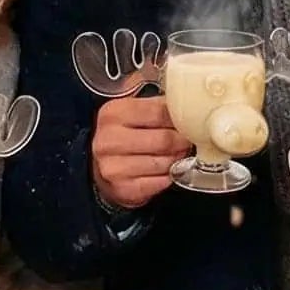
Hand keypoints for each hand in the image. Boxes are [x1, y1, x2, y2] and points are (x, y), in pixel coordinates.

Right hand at [92, 94, 189, 212]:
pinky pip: (161, 182)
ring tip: (178, 154)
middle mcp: (109, 140)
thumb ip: (156, 104)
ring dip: (178, 159)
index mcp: (113, 113)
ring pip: (165, 163)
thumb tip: (187, 100)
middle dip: (182, 141)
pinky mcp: (124, 188)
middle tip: (188, 140)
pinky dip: (170, 176)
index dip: (180, 118)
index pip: (159, 112)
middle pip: (164, 140)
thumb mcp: (131, 112)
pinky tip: (167, 170)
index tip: (189, 121)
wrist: (101, 167)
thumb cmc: (123, 136)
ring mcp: (114, 167)